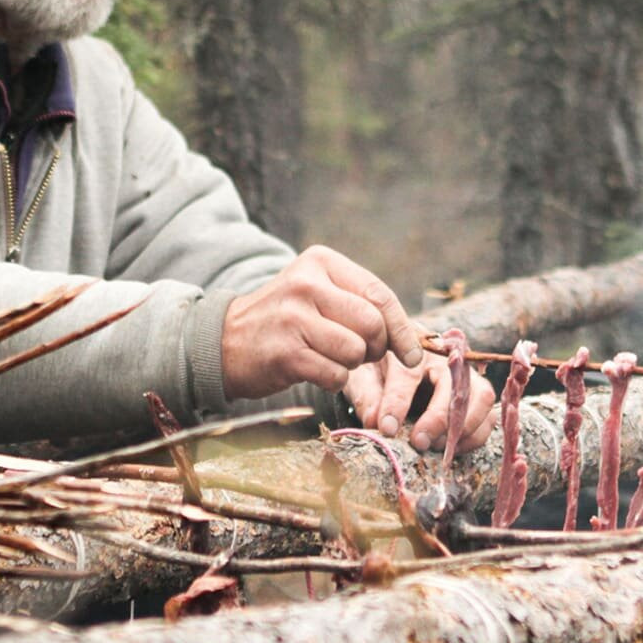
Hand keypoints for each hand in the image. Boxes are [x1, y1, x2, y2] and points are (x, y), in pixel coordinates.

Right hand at [220, 245, 424, 401]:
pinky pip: (336, 376)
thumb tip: (417, 338)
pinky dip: (332, 380)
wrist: (225, 341)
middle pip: (373, 325)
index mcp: (320, 262)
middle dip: (376, 349)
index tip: (412, 355)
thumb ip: (362, 304)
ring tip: (328, 356)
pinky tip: (312, 369)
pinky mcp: (285, 353)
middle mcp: (306, 284)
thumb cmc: (286, 320)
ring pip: (356, 352)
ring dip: (350, 365)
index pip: (379, 295)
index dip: (403, 329)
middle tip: (359, 354)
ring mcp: (293, 318)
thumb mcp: (319, 293)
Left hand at [343, 353, 494, 453]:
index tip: (387, 429)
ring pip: (481, 397)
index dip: (397, 403)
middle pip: (455, 384)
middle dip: (438, 418)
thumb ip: (368, 395)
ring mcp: (468, 374)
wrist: (396, 357)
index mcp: (411, 346)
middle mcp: (446, 357)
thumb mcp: (363, 375)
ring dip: (462, 428)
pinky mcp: (478, 394)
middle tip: (418, 442)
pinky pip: (489, 416)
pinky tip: (451, 448)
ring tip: (435, 447)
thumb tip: (376, 422)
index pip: (408, 374)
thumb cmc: (379, 366)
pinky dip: (474, 436)